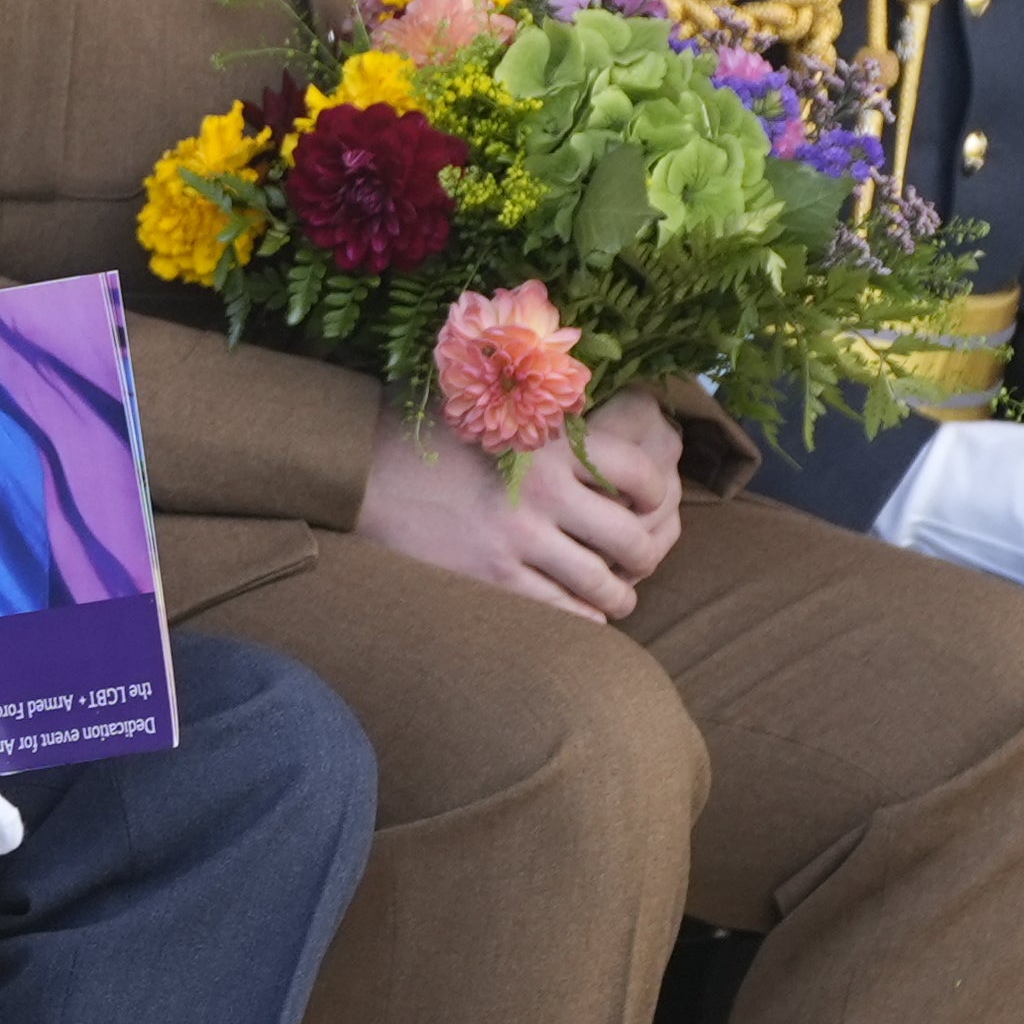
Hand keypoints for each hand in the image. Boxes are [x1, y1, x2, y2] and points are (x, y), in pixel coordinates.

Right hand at [358, 391, 680, 620]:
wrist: (366, 472)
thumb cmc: (437, 437)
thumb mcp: (499, 408)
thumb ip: (551, 413)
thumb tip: (616, 403)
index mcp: (551, 442)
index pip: (641, 474)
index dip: (657, 496)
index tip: (646, 506)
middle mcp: (542, 491)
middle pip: (631, 541)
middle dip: (643, 559)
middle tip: (635, 562)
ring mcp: (518, 540)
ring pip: (602, 586)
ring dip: (618, 597)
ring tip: (613, 594)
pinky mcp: (493, 579)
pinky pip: (563, 612)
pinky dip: (583, 619)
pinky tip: (579, 611)